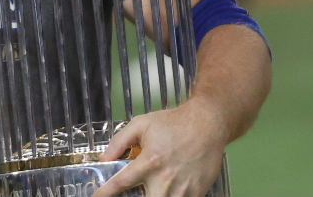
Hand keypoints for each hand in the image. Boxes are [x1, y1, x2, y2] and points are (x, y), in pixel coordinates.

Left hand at [92, 98, 228, 196]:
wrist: (207, 124)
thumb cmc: (174, 123)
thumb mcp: (141, 124)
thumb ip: (119, 142)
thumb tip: (104, 158)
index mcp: (149, 161)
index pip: (120, 183)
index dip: (105, 193)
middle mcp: (165, 178)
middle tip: (131, 193)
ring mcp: (182, 188)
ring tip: (150, 190)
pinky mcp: (197, 192)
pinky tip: (168, 190)